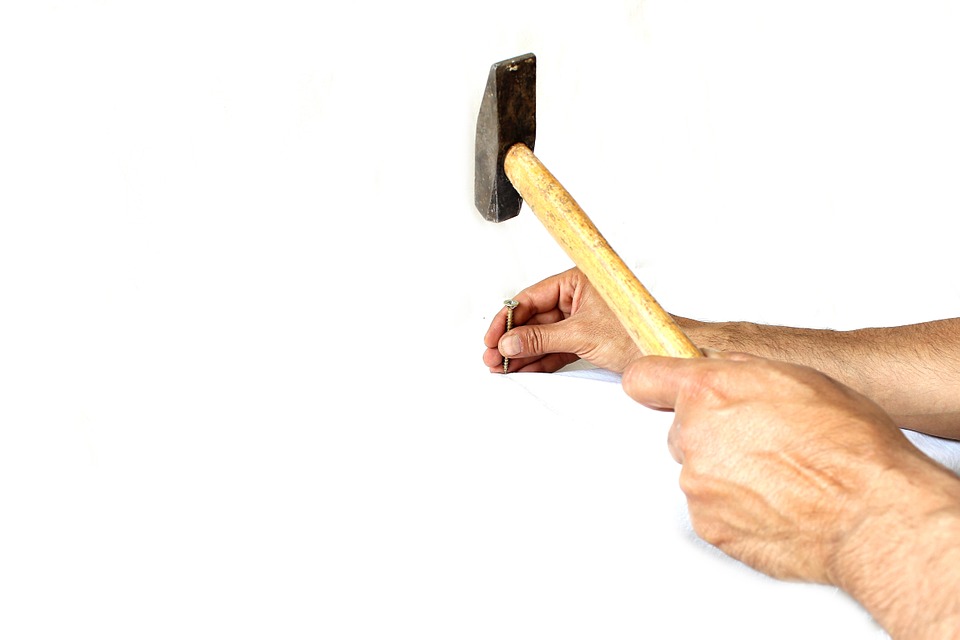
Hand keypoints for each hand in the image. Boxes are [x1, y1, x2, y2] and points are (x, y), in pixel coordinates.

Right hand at [482, 267, 641, 373]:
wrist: (668, 353)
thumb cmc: (640, 332)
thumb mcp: (583, 334)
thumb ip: (543, 339)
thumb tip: (511, 342)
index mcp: (576, 281)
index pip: (531, 298)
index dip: (507, 320)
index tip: (492, 338)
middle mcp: (577, 297)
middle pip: (534, 319)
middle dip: (512, 340)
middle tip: (493, 357)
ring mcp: (581, 319)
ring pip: (543, 336)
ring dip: (523, 353)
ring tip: (503, 367)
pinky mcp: (586, 339)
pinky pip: (556, 348)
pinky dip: (540, 360)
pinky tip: (523, 368)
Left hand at [621, 350, 931, 583]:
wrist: (872, 514)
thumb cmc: (849, 447)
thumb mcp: (800, 378)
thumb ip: (742, 371)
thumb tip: (720, 370)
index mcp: (710, 392)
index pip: (645, 377)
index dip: (653, 382)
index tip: (657, 387)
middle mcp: (695, 437)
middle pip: (682, 430)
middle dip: (712, 433)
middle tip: (762, 441)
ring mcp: (697, 485)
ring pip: (699, 472)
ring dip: (728, 473)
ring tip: (781, 477)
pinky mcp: (708, 526)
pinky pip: (712, 509)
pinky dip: (736, 508)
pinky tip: (777, 502)